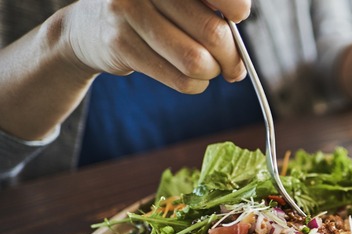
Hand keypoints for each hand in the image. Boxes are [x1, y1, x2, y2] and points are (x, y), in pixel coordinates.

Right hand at [62, 0, 250, 93]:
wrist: (88, 25)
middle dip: (232, 56)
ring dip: (213, 72)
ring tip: (211, 69)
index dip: (237, 8)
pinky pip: (179, 79)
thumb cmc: (150, 10)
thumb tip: (239, 35)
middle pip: (213, 32)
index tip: (236, 18)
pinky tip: (193, 78)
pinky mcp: (120, 45)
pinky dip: (195, 84)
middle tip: (233, 64)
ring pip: (197, 61)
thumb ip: (207, 6)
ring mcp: (129, 12)